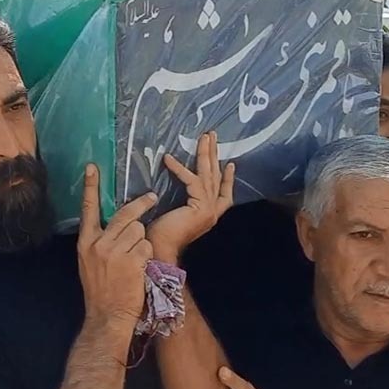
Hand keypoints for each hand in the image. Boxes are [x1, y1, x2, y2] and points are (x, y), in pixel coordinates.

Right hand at [77, 164, 155, 327]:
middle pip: (125, 214)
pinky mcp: (132, 260)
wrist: (107, 316)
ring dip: (143, 240)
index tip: (92, 167)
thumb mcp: (89, 263)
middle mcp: (99, 243)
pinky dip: (147, 254)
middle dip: (141, 205)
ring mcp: (115, 252)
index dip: (90, 187)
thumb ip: (98, 242)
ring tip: (137, 257)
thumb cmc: (100, 291)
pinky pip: (146, 246)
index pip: (88, 208)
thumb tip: (112, 225)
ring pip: (139, 229)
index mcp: (86, 242)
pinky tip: (140, 267)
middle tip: (151, 197)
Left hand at [149, 132, 235, 261]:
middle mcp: (212, 213)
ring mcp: (209, 211)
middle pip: (216, 178)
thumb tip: (165, 188)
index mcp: (207, 215)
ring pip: (209, 175)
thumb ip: (178, 202)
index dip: (227, 179)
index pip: (223, 194)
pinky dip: (179, 168)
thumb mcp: (171, 213)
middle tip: (213, 136)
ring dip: (205, 154)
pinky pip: (192, 181)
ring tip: (204, 137)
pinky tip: (168, 159)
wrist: (159, 251)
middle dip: (215, 156)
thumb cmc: (158, 235)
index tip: (230, 164)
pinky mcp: (200, 208)